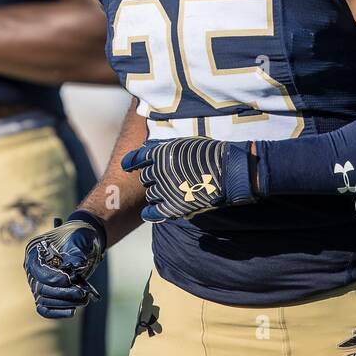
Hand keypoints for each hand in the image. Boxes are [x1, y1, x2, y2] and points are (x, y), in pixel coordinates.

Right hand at [23, 212, 105, 318]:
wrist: (81, 241)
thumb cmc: (77, 236)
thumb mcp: (79, 238)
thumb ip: (77, 251)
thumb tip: (78, 266)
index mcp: (35, 252)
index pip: (38, 270)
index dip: (53, 278)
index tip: (70, 279)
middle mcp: (32, 270)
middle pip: (41, 289)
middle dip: (63, 293)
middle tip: (82, 294)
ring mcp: (37, 283)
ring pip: (44, 301)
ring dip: (65, 303)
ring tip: (84, 300)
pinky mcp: (45, 294)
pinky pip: (45, 309)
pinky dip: (57, 312)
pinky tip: (72, 311)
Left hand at [121, 137, 255, 220]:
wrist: (228, 171)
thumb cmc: (210, 154)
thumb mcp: (185, 143)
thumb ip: (166, 148)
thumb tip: (148, 149)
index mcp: (161, 153)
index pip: (138, 158)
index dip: (132, 162)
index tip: (127, 166)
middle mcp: (160, 171)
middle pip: (146, 177)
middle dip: (151, 177)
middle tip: (165, 178)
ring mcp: (166, 189)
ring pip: (151, 193)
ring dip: (156, 192)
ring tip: (170, 191)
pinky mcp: (174, 206)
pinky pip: (154, 211)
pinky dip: (150, 212)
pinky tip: (148, 212)